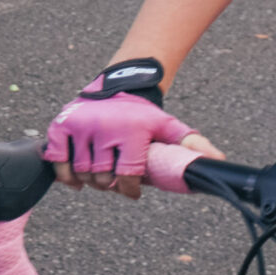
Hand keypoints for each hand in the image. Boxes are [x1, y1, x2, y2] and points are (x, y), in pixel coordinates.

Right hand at [44, 88, 214, 199]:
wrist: (118, 84)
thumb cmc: (144, 113)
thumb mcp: (168, 126)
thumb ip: (190, 144)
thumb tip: (218, 161)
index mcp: (133, 131)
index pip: (128, 175)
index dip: (130, 190)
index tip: (133, 191)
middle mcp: (105, 127)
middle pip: (102, 177)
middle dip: (110, 185)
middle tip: (116, 182)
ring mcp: (81, 126)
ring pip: (81, 171)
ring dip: (90, 182)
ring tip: (100, 178)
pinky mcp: (61, 125)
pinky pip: (57, 160)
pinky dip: (64, 175)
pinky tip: (75, 181)